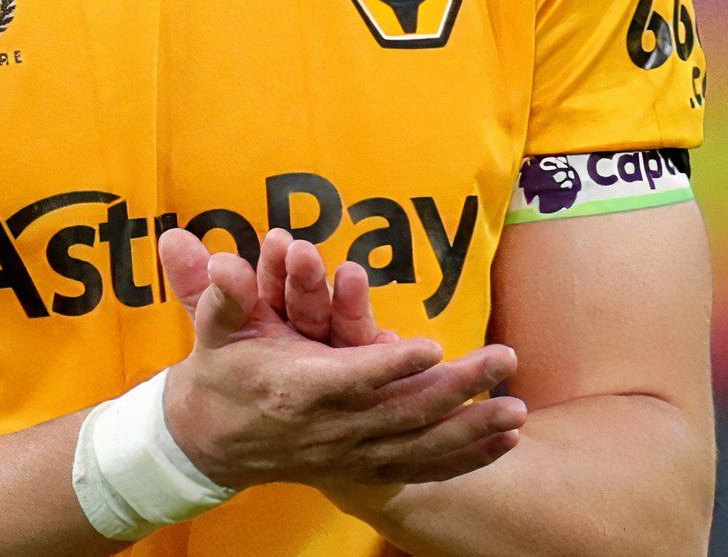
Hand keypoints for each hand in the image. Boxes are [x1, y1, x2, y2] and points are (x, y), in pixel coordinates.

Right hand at [155, 228, 526, 490]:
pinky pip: (422, 470)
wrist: (209, 440)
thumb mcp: (213, 329)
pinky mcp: (363, 468)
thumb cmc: (220, 372)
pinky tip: (504, 442)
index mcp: (297, 388)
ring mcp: (350, 454)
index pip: (352, 378)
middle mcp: (330, 428)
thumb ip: (219, 293)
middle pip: (403, 413)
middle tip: (503, 358)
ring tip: (518, 408)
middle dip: (458, 387)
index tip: (433, 344)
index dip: (391, 365)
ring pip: (421, 447)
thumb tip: (219, 259)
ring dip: (473, 429)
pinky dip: (465, 459)